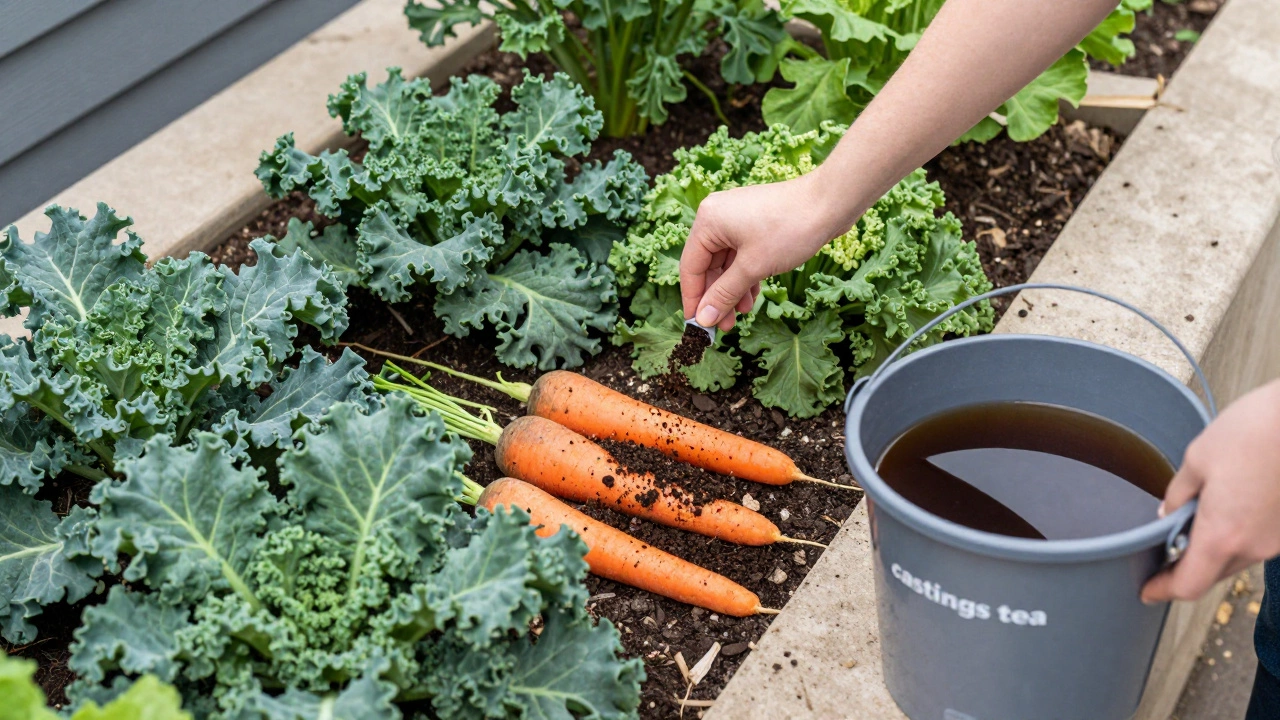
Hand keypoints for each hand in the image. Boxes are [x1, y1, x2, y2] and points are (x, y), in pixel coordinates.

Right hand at [679, 169, 854, 330]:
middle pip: (708, 265)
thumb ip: (724, 294)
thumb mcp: (753, 267)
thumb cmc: (790, 229)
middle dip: (717, 296)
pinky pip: (741, 255)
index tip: (697, 324)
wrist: (830, 203)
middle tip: (724, 325)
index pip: (691, 267)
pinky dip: (745, 276)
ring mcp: (737, 218)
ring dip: (732, 289)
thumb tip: (704, 319)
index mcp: (708, 220)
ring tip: (742, 314)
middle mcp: (717, 216)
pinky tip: (751, 297)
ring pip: (726, 263)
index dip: (693, 298)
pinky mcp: (755, 223)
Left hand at [1142, 378, 1279, 602]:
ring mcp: (1278, 539)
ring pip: (1237, 558)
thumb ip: (1179, 492)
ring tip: (1191, 523)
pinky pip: (1258, 541)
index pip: (1188, 584)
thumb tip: (1167, 511)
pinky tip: (1226, 508)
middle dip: (1185, 569)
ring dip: (1213, 550)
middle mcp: (1255, 546)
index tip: (1147, 591)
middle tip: (1161, 556)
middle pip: (1212, 574)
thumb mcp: (1199, 457)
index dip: (1163, 591)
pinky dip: (1237, 534)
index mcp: (1223, 534)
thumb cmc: (1257, 430)